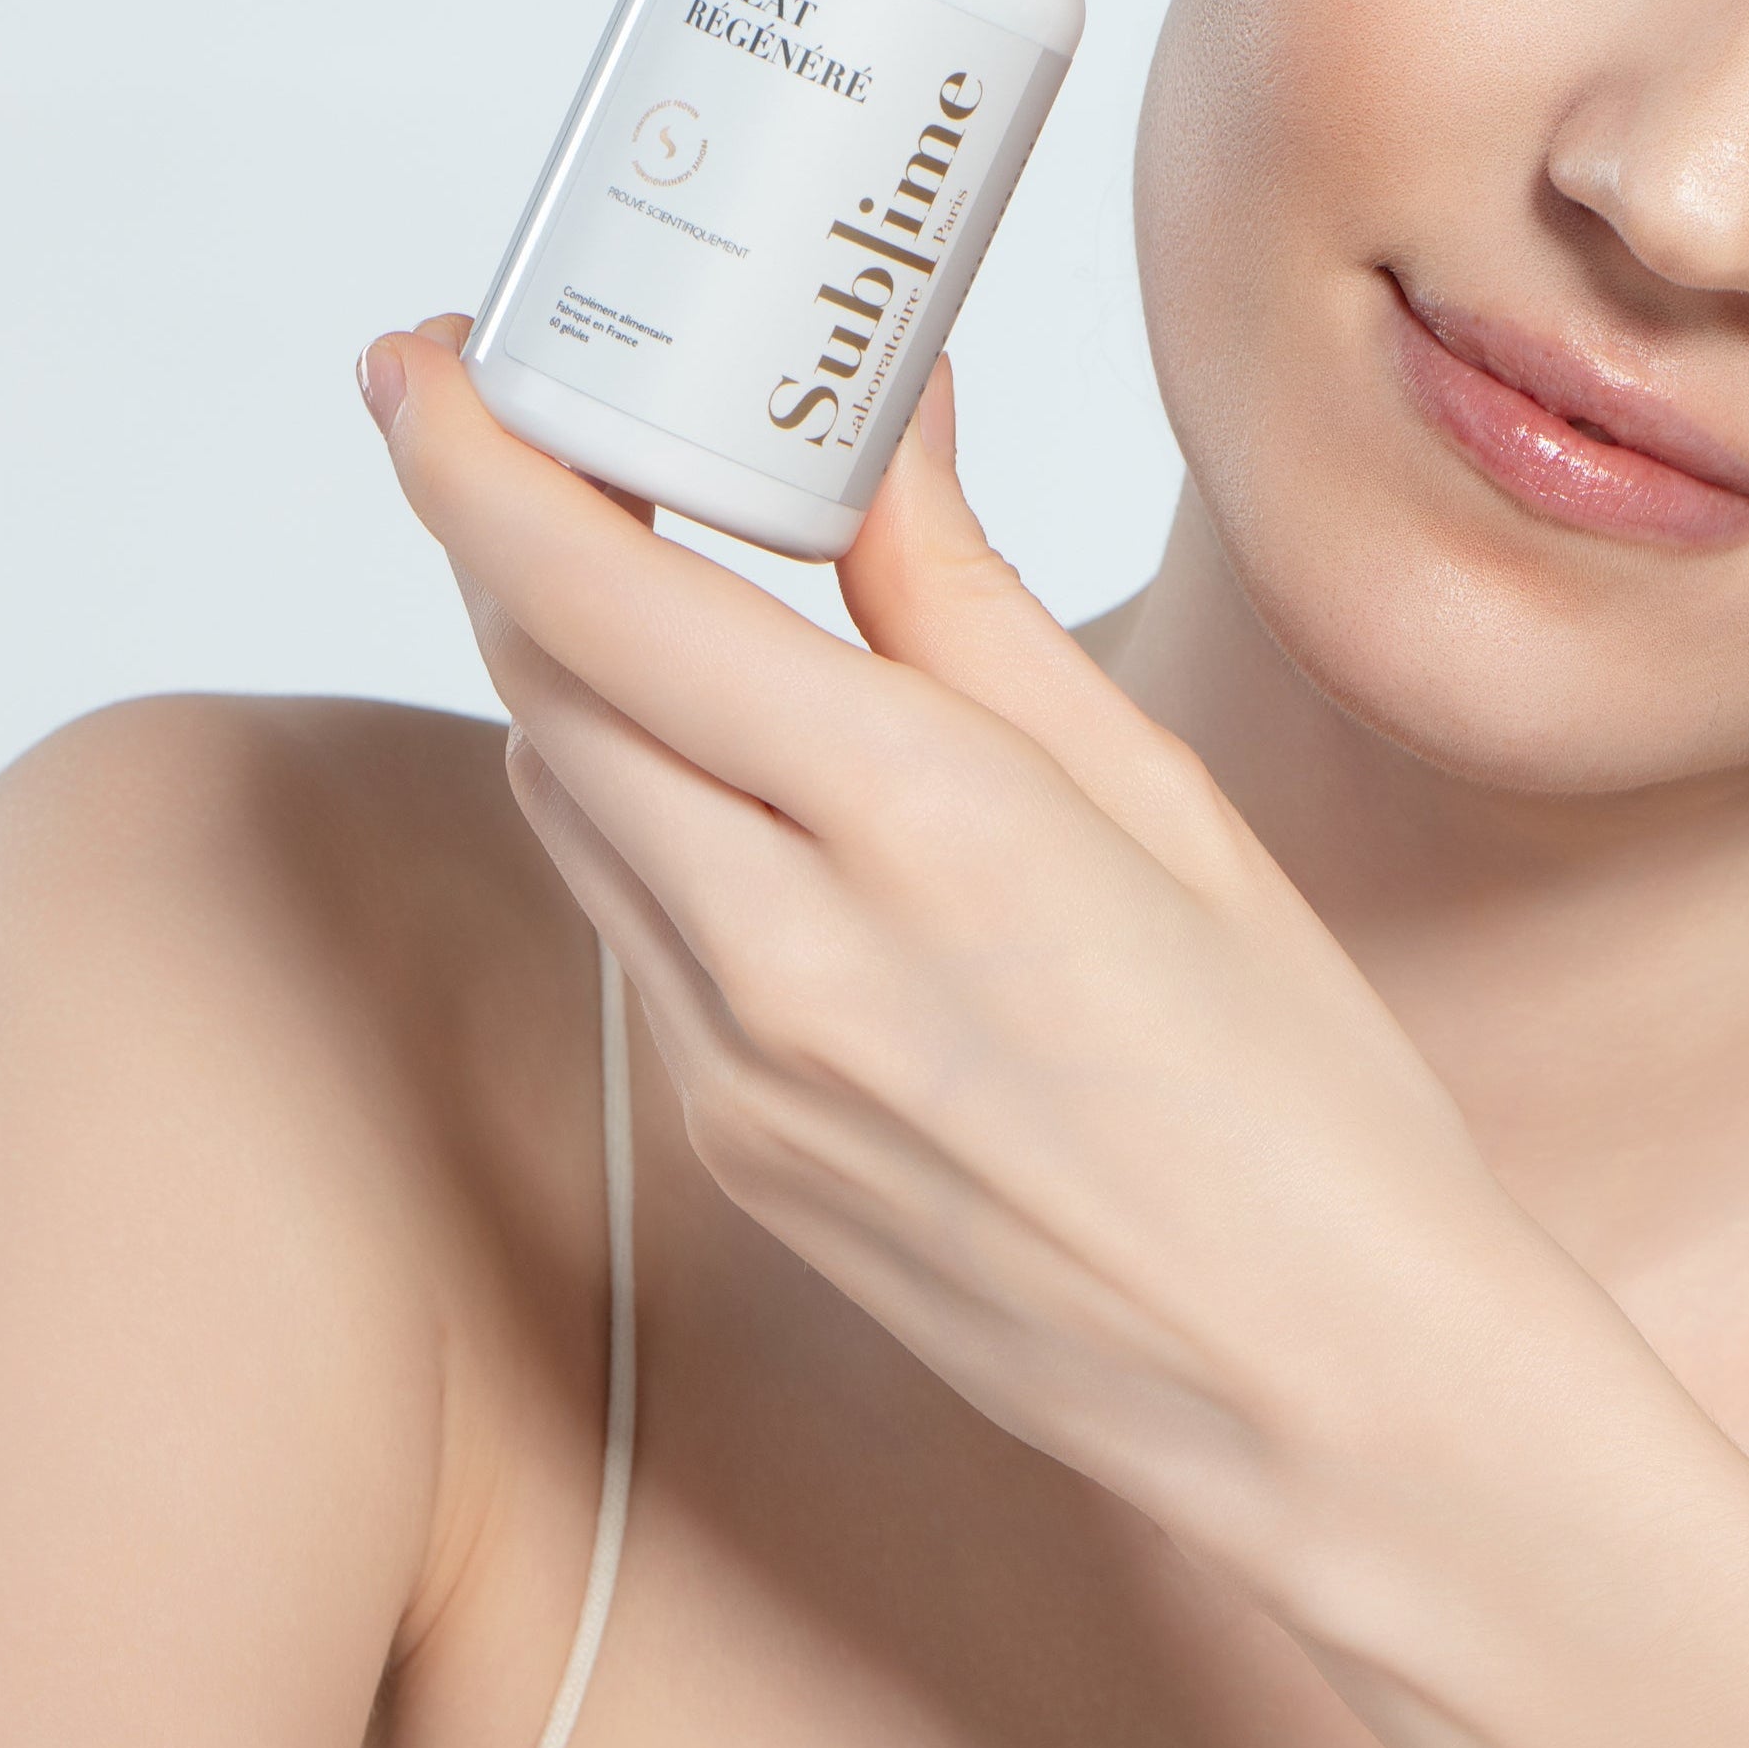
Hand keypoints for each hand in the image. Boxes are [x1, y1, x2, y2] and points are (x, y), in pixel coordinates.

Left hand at [357, 319, 1541, 1592]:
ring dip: (570, 671)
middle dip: (515, 538)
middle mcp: (786, 954)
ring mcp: (736, 1075)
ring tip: (656, 581)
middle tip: (559, 434)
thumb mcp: (1156, 794)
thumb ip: (964, 602)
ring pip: (568, 805)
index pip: (605, 600)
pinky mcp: (732, 1151)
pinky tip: (742, 778)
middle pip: (545, 688)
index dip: (476, 460)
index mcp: (924, 825)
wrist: (1322, 1385)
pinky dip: (642, 811)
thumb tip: (880, 430)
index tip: (426, 362)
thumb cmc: (1297, 1086)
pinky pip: (628, 927)